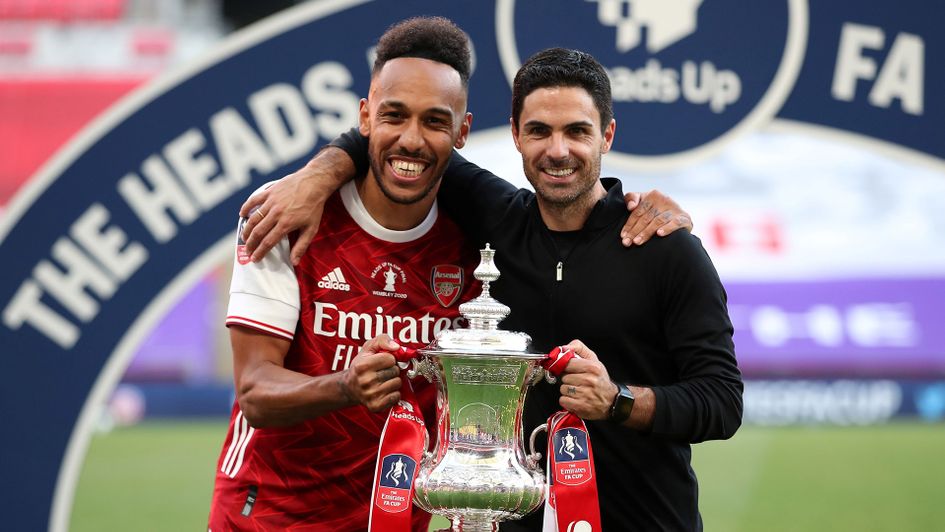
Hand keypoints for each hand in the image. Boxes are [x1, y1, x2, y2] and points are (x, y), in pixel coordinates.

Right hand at [239, 147, 353, 263]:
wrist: (314, 183)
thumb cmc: (314, 207)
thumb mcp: (311, 228)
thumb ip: (301, 246)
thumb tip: (294, 262)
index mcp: (286, 224)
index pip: (268, 242)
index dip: (260, 252)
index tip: (255, 259)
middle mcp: (276, 214)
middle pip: (258, 232)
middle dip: (250, 244)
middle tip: (247, 251)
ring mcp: (271, 202)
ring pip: (253, 218)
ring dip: (247, 230)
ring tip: (244, 238)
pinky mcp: (269, 192)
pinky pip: (253, 200)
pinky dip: (246, 208)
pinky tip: (242, 215)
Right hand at [341, 335, 402, 411]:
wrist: (350, 388)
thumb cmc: (361, 366)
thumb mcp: (368, 348)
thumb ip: (382, 340)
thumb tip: (396, 347)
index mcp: (362, 366)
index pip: (391, 359)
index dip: (389, 359)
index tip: (382, 361)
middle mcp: (365, 381)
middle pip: (395, 371)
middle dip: (392, 369)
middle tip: (382, 371)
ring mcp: (371, 395)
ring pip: (397, 383)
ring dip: (393, 381)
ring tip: (383, 381)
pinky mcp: (376, 406)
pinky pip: (396, 396)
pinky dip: (393, 393)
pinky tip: (384, 391)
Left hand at [558, 340, 618, 420]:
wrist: (612, 401)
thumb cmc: (600, 379)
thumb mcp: (593, 360)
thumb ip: (578, 348)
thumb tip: (563, 348)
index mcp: (592, 367)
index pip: (567, 363)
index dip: (566, 367)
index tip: (570, 370)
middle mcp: (589, 380)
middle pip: (564, 377)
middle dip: (568, 380)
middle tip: (578, 382)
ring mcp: (585, 394)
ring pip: (563, 389)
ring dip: (568, 391)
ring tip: (578, 391)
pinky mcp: (581, 406)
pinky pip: (563, 400)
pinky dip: (567, 401)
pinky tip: (576, 399)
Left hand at [620, 189, 692, 246]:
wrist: (679, 217)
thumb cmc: (656, 210)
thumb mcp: (643, 201)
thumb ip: (632, 198)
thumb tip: (630, 206)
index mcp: (653, 195)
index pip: (638, 211)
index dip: (629, 224)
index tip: (623, 236)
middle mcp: (664, 200)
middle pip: (646, 217)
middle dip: (635, 231)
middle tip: (627, 242)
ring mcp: (675, 209)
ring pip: (657, 221)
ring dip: (647, 232)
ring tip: (638, 242)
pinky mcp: (684, 218)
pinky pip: (675, 223)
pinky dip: (667, 228)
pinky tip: (659, 234)